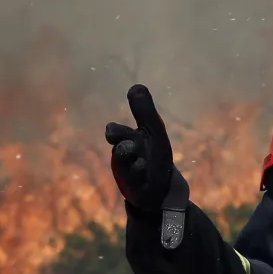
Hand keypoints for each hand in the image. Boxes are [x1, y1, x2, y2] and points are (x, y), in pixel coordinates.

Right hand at [104, 84, 175, 210]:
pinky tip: (142, 165)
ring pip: (125, 163)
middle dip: (118, 143)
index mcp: (127, 139)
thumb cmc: (153, 155)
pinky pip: (136, 179)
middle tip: (120, 138)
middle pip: (118, 147)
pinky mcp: (137, 187)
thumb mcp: (152, 131)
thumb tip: (136, 85)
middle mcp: (125, 155)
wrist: (160, 186)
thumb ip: (144, 111)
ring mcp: (130, 172)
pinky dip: (138, 171)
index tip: (112, 130)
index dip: (114, 131)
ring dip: (128, 154)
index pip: (115, 132)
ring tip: (131, 149)